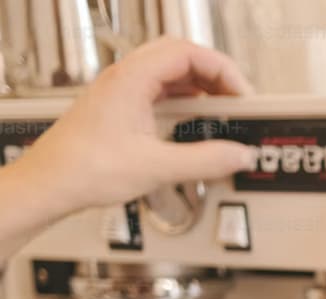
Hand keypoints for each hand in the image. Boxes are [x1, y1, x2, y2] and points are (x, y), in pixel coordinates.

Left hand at [14, 39, 254, 215]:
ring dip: (200, 86)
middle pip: (180, 56)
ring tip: (222, 110)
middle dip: (214, 74)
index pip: (187, 53)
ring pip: (169, 72)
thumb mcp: (156, 167)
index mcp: (131, 79)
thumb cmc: (85, 169)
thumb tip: (239, 155)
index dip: (222, 70)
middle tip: (236, 100)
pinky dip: (184, 99)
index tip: (242, 96)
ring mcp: (120, 91)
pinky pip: (159, 90)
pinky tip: (195, 120)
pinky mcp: (119, 107)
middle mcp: (125, 78)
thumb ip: (205, 161)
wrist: (50, 183)